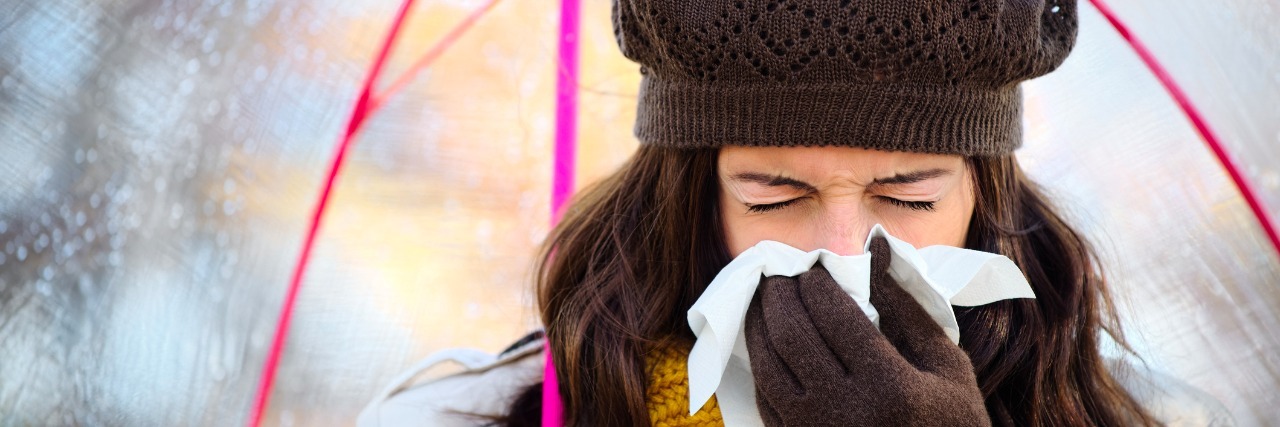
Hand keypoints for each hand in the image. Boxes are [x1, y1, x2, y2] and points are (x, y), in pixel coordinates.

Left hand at [744, 236, 989, 425]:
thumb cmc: (953, 421)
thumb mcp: (946, 365)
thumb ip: (906, 307)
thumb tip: (877, 247)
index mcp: (892, 388)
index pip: (835, 316)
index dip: (816, 283)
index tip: (814, 266)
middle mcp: (847, 413)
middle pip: (793, 336)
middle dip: (780, 295)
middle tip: (779, 272)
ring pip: (767, 366)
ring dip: (759, 324)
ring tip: (765, 297)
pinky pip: (765, 398)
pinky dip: (760, 361)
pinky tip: (765, 339)